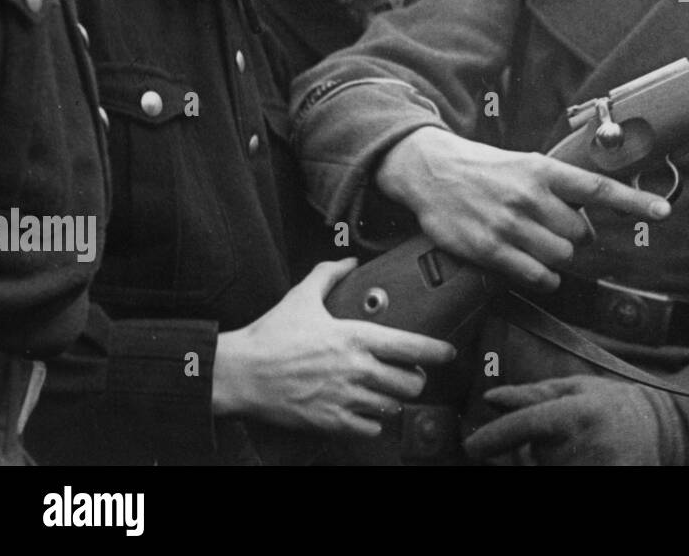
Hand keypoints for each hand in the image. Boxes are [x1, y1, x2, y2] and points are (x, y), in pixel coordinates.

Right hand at [213, 258, 454, 437]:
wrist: (239, 373)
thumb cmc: (271, 335)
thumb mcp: (302, 296)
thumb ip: (329, 274)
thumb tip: (349, 259)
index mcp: (355, 336)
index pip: (411, 346)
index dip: (437, 351)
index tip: (449, 352)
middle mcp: (356, 369)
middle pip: (410, 382)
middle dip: (416, 379)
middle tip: (411, 374)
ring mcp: (345, 398)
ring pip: (392, 405)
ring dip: (394, 399)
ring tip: (387, 391)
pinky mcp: (330, 422)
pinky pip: (370, 428)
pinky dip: (374, 422)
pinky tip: (367, 412)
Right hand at [376, 127, 670, 290]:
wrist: (433, 172)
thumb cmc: (487, 170)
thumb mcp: (527, 164)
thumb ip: (561, 184)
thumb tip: (598, 204)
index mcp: (543, 170)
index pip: (599, 188)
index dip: (634, 202)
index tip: (663, 211)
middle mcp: (530, 197)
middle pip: (581, 234)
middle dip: (576, 236)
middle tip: (555, 227)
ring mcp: (510, 225)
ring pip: (562, 256)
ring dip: (557, 256)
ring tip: (537, 243)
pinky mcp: (490, 249)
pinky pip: (536, 275)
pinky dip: (543, 276)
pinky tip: (532, 265)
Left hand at [463, 376, 688, 464]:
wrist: (660, 427)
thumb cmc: (608, 404)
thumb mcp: (573, 389)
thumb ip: (531, 395)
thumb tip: (490, 398)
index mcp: (576, 411)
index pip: (525, 424)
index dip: (493, 437)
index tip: (472, 446)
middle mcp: (585, 442)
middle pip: (531, 460)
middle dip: (527, 457)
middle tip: (550, 446)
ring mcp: (597, 468)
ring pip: (546, 472)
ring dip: (548, 466)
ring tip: (575, 452)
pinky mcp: (610, 481)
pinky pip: (564, 482)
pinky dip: (563, 469)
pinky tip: (578, 460)